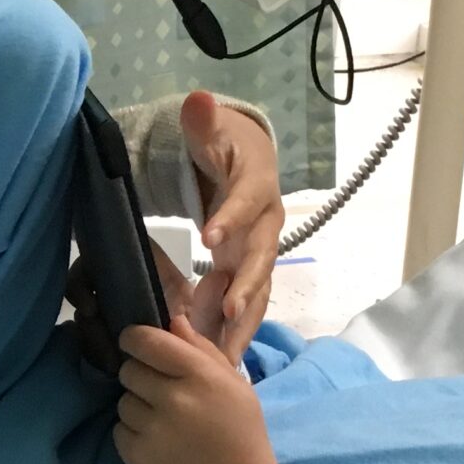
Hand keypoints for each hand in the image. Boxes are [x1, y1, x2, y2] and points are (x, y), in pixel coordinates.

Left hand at [112, 318, 277, 463]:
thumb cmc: (241, 435)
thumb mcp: (235, 386)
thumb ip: (202, 350)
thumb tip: (172, 321)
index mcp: (200, 375)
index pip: (146, 341)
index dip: (135, 339)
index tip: (138, 345)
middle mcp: (173, 398)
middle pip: (129, 370)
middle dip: (141, 377)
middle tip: (163, 394)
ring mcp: (152, 429)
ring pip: (123, 401)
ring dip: (138, 407)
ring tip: (166, 424)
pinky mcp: (137, 456)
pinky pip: (119, 430)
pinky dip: (134, 435)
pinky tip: (160, 444)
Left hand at [181, 92, 284, 361]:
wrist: (243, 160)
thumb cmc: (222, 146)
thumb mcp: (211, 130)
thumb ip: (202, 121)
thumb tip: (198, 101)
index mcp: (256, 187)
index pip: (245, 202)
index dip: (231, 219)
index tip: (208, 237)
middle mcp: (265, 224)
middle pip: (260, 257)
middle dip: (247, 284)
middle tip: (229, 308)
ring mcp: (259, 252)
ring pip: (258, 290)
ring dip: (244, 321)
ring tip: (227, 354)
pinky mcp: (249, 272)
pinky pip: (246, 305)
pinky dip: (235, 332)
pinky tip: (221, 362)